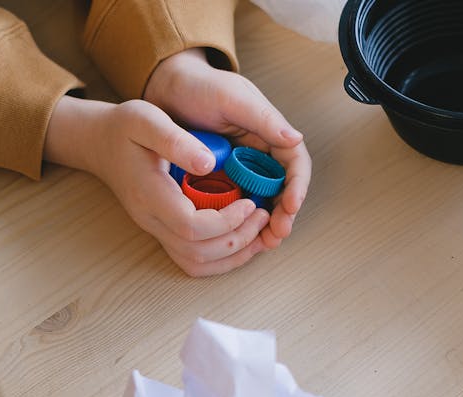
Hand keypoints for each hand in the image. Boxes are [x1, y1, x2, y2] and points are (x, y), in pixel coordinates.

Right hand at [44, 96, 270, 275]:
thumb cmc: (124, 128)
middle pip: (198, 252)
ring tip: (259, 229)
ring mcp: (156, 229)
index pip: (192, 228)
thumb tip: (209, 164)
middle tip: (263, 213)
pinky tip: (242, 237)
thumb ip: (175, 141)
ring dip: (233, 254)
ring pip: (196, 263)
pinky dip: (222, 257)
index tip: (250, 201)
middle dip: (238, 239)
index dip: (227, 221)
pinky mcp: (163, 230)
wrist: (101, 143)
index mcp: (150, 195)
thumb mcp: (146, 119)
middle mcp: (152, 220)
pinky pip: (192, 259)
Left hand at [143, 49, 310, 249]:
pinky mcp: (218, 180)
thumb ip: (263, 119)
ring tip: (264, 244)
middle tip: (277, 235)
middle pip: (281, 189)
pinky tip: (236, 237)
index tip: (290, 207)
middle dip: (283, 214)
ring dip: (264, 224)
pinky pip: (233, 204)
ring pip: (260, 201)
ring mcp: (238, 168)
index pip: (294, 164)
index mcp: (269, 133)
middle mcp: (258, 153)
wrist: (165, 88)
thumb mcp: (232, 98)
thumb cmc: (201, 86)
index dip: (297, 187)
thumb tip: (295, 139)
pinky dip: (238, 222)